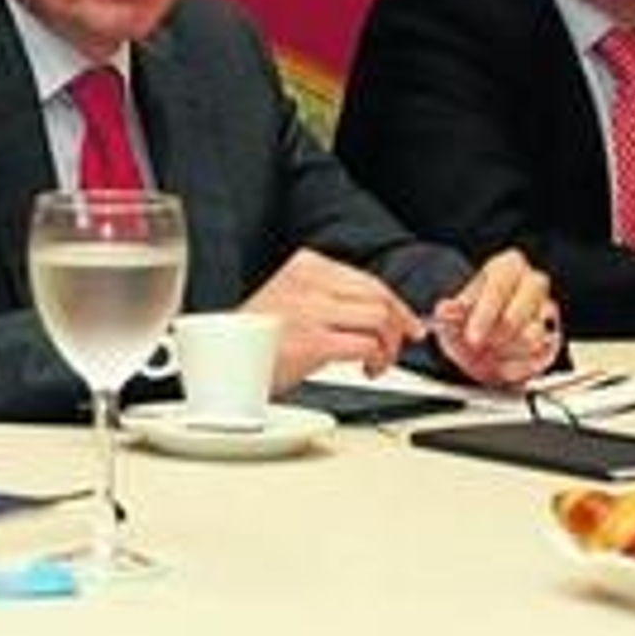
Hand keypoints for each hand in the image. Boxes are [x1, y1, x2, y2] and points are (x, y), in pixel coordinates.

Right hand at [242, 248, 425, 389]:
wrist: (225, 362)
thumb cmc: (258, 339)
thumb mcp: (293, 300)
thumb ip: (332, 298)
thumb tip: (382, 313)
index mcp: (305, 266)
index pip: (366, 279)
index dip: (396, 305)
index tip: (408, 324)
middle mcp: (309, 282)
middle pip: (379, 295)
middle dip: (398, 325)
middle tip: (396, 347)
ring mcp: (311, 310)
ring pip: (379, 318)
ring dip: (387, 346)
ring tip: (375, 362)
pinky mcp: (314, 341)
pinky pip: (367, 345)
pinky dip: (375, 360)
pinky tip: (364, 369)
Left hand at [430, 248, 560, 388]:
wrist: (480, 337)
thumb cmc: (469, 317)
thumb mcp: (451, 312)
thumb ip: (447, 311)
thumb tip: (446, 308)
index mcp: (509, 266)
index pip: (499, 287)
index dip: (484, 315)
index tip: (472, 336)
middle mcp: (533, 283)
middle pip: (518, 316)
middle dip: (494, 337)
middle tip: (478, 345)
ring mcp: (547, 308)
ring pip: (531, 337)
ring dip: (504, 352)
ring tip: (488, 351)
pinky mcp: (554, 334)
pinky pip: (540, 356)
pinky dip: (517, 366)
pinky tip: (501, 364)